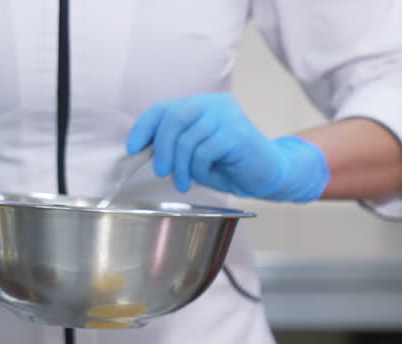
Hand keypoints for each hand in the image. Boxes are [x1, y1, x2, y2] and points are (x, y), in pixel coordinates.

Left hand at [126, 93, 329, 202]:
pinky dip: (197, 169)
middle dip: (161, 149)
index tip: (133, 147)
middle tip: (160, 171)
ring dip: (180, 166)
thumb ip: (175, 144)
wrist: (268, 173)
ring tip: (182, 182)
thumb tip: (143, 149)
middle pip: (173, 118)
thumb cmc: (229, 165)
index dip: (145, 127)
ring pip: (187, 138)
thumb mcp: (195, 152)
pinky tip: (201, 177)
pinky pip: (204, 151)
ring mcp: (227, 117)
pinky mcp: (236, 134)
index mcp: (202, 104)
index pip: (165, 108)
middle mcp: (215, 105)